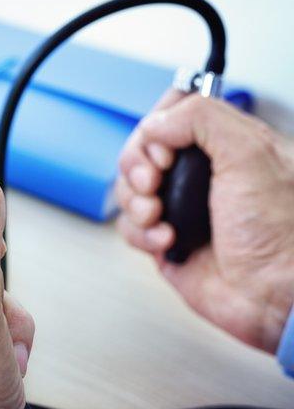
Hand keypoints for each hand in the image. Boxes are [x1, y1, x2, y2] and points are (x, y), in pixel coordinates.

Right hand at [117, 90, 293, 351]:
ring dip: (137, 201)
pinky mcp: (167, 242)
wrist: (278, 295)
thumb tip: (156, 123)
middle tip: (155, 180)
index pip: (174, 113)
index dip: (158, 125)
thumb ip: (201, 118)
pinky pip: (131, 228)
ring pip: (130, 189)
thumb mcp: (250, 153)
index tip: (167, 146)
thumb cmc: (282, 233)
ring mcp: (182, 208)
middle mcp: (203, 174)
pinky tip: (169, 240)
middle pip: (141, 151)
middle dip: (138, 166)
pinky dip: (142, 233)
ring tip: (161, 215)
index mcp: (227, 145)